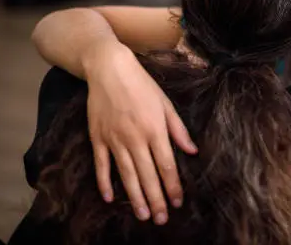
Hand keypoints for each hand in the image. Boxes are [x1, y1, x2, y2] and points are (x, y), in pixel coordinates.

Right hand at [84, 41, 196, 224]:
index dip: (172, 186)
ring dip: (135, 197)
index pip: (166, 165)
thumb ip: (178, 130)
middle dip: (156, 199)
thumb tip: (192, 152)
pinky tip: (109, 198)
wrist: (109, 70)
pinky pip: (101, 165)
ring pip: (126, 175)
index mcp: (155, 130)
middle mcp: (135, 139)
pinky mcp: (98, 138)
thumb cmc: (142, 85)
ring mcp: (115, 140)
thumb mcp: (166, 103)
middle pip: (147, 175)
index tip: (178, 202)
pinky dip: (105, 182)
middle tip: (161, 219)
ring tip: (142, 215)